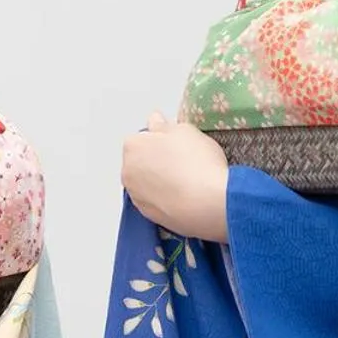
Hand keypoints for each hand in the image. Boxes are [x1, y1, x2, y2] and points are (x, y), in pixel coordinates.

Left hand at [122, 112, 230, 242]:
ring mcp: (136, 196)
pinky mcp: (148, 216)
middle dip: (156, 160)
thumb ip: (164, 125)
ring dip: (160, 180)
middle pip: (141, 161)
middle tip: (183, 161)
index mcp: (133, 146)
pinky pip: (155, 202)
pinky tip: (185, 196)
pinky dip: (165, 199)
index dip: (161, 139)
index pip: (142, 137)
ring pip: (146, 183)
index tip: (177, 144)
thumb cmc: (197, 163)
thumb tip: (156, 121)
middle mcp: (128, 171)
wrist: (209, 203)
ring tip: (187, 180)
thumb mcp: (185, 130)